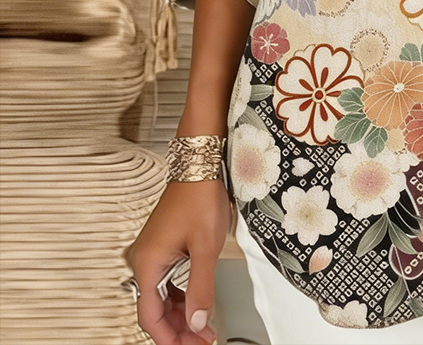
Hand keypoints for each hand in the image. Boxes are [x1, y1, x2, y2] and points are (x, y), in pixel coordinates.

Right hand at [124, 178, 232, 343]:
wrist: (200, 168)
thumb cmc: (199, 198)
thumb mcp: (205, 248)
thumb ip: (201, 288)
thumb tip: (199, 320)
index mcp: (148, 264)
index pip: (151, 317)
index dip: (169, 338)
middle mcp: (145, 261)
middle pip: (155, 310)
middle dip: (178, 330)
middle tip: (200, 341)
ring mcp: (153, 254)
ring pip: (162, 298)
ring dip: (181, 315)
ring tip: (202, 328)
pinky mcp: (163, 247)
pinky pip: (167, 282)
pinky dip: (181, 297)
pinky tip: (196, 305)